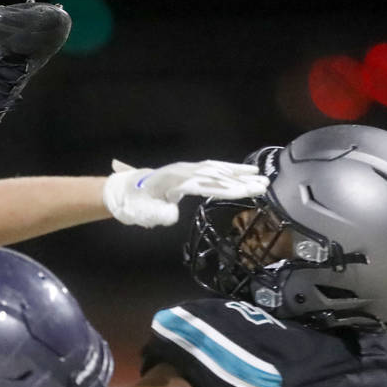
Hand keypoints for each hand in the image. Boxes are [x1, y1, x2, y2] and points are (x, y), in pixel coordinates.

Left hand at [102, 159, 268, 227]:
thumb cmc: (134, 204)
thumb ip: (158, 214)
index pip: (207, 183)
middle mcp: (184, 172)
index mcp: (176, 180)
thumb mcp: (143, 212)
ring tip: (260, 178)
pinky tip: (242, 173)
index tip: (247, 190)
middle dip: (241, 180)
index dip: (227, 187)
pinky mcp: (188, 174)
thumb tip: (172, 216)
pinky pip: (211, 170)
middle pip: (217, 175)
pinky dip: (228, 171)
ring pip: (216, 170)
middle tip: (264, 184)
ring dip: (239, 174)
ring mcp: (186, 171)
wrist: (123, 192)